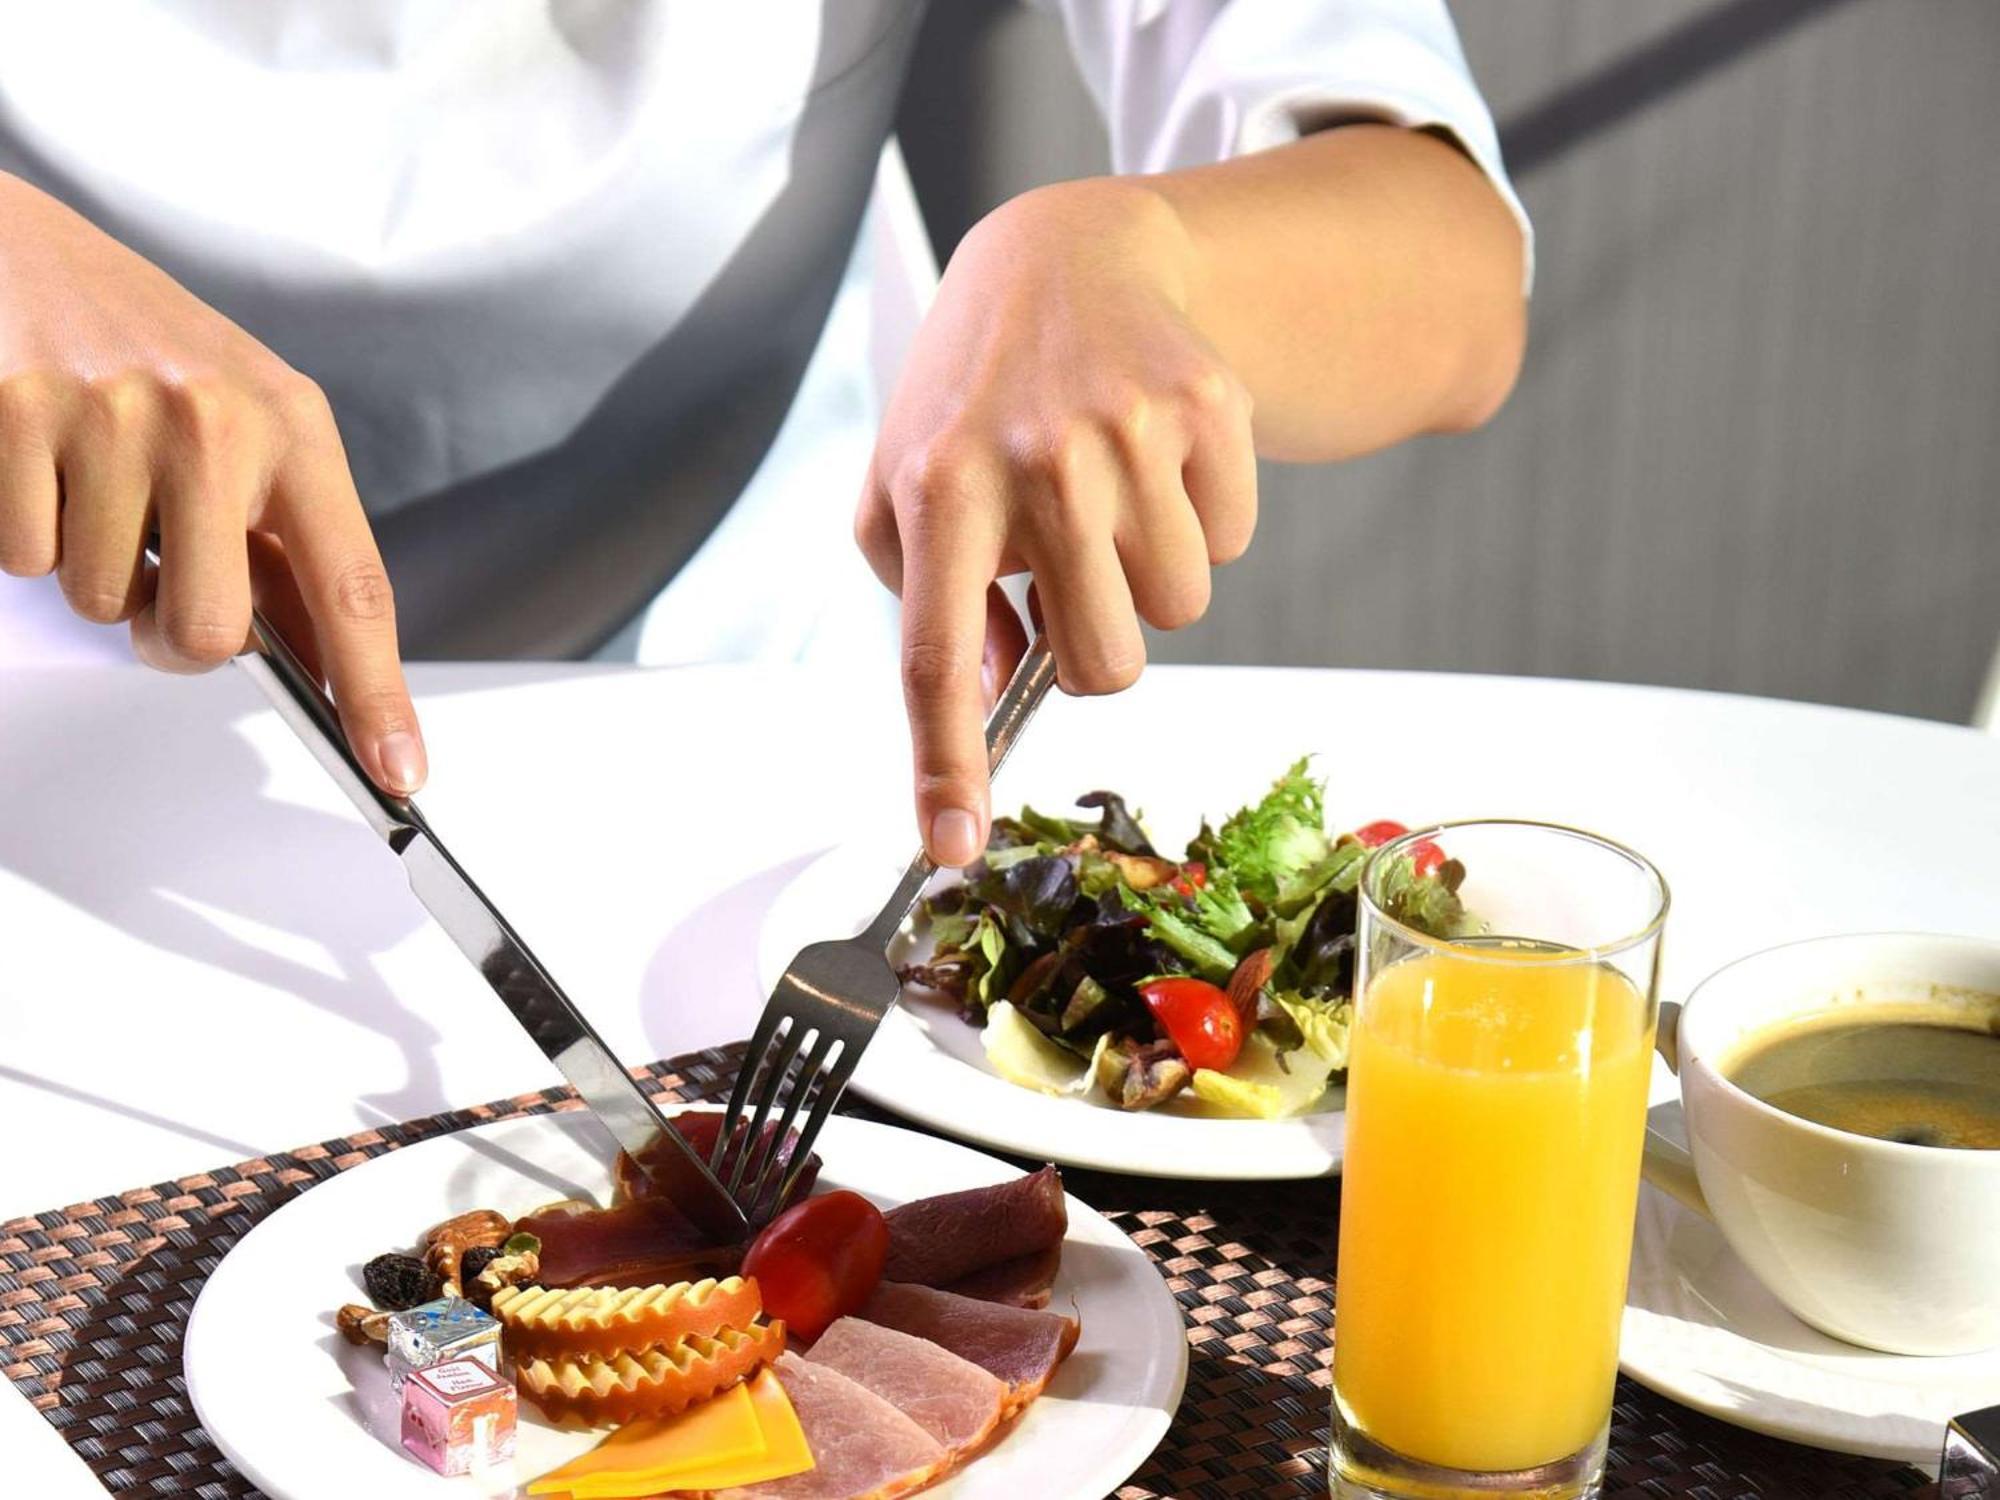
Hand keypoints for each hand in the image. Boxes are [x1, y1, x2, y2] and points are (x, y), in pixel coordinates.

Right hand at [0, 172, 423, 794]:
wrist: (22, 247)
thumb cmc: (147, 346)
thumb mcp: (247, 424)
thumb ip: (282, 537)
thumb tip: (320, 664)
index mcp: (292, 429)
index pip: (353, 587)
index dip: (377, 691)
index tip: (397, 769)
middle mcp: (215, 423)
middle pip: (208, 634)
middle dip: (171, 630)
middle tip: (156, 573)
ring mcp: (115, 418)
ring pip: (102, 602)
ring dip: (91, 566)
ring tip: (93, 480)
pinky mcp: (18, 415)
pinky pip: (24, 557)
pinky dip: (25, 530)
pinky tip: (39, 460)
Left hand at [857, 179, 1254, 866]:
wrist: (1066, 255)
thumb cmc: (973, 394)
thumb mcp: (909, 483)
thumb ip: (930, 598)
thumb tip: (997, 693)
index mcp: (938, 487)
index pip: (935, 658)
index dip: (944, 765)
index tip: (949, 845)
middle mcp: (1034, 459)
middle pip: (1103, 662)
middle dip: (1094, 644)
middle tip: (1072, 571)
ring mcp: (1129, 429)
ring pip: (1179, 609)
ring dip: (1147, 579)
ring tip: (1109, 495)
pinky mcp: (1209, 404)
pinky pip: (1228, 542)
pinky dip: (1198, 520)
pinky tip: (1154, 456)